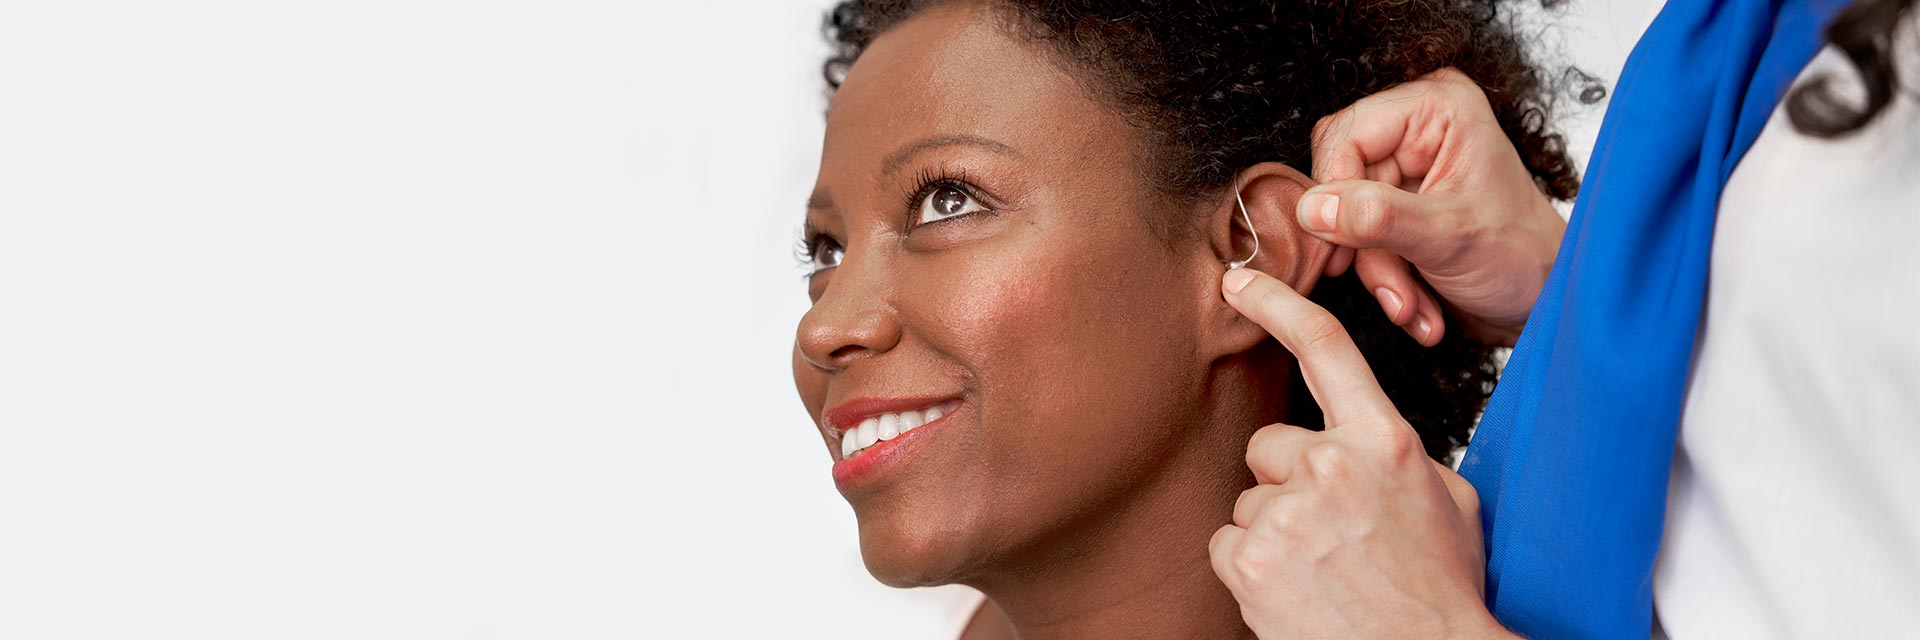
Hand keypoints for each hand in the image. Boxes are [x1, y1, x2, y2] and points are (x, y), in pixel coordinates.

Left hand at [1207, 267, 1511, 638]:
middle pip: (1269, 444)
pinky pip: (1227, 545)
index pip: (1326, 349)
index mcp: (1384, 441)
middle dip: (1287, 481)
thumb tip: (1370, 444)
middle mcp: (1331, 466)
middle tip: (1330, 531)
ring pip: (1250, 502)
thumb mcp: (1450, 502)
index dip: (1278, 305)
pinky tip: (1296, 591)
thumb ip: (1399, 456)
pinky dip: (1252, 570)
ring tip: (1323, 571)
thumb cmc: (1442, 590)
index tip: (1238, 281)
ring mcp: (1285, 513)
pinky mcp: (1249, 561)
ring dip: (1275, 533)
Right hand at [1304, 68, 1563, 346]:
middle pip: (1341, 176)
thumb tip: (1313, 208)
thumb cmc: (1522, 257)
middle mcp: (1419, 126)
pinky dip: (1383, 277)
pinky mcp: (1400, 202)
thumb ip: (1378, 218)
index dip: (1336, 194)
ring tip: (1411, 306)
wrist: (1544, 300)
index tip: (1343, 248)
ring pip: (1346, 214)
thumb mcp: (1447, 238)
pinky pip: (1359, 235)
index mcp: (1438, 109)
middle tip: (1391, 289)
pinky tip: (1415, 304)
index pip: (1346, 135)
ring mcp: (1408, 166)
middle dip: (1363, 244)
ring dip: (1376, 271)